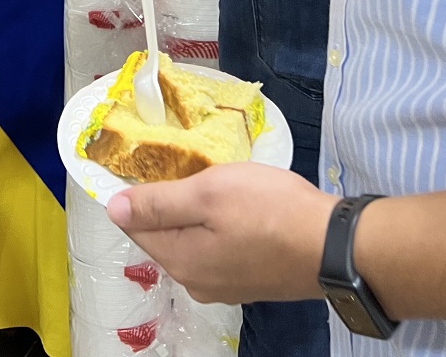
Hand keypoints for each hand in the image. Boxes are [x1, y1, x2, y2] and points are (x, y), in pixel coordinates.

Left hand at [106, 162, 335, 304]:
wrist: (334, 246)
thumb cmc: (269, 211)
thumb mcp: (208, 193)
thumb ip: (158, 203)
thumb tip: (111, 208)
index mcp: (181, 261)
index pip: (137, 225)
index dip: (137, 192)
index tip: (148, 160)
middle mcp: (197, 281)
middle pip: (165, 233)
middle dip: (169, 199)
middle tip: (187, 162)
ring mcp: (227, 284)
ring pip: (194, 239)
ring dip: (197, 210)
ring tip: (214, 177)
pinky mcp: (251, 278)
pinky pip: (219, 246)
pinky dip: (220, 224)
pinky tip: (237, 204)